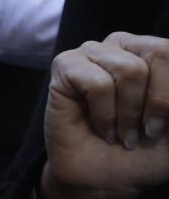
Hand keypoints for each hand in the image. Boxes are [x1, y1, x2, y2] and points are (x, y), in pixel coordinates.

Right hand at [41, 32, 168, 198]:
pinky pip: (97, 84)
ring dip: (128, 113)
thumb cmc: (145, 152)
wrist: (106, 178)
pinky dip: (104, 115)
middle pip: (158, 53)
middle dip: (156, 103)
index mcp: (152, 54)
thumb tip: (167, 98)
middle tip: (145, 131)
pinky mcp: (65, 65)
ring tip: (119, 131)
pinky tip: (100, 127)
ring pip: (129, 69)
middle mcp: (123, 46)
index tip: (163, 127)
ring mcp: (92, 52)